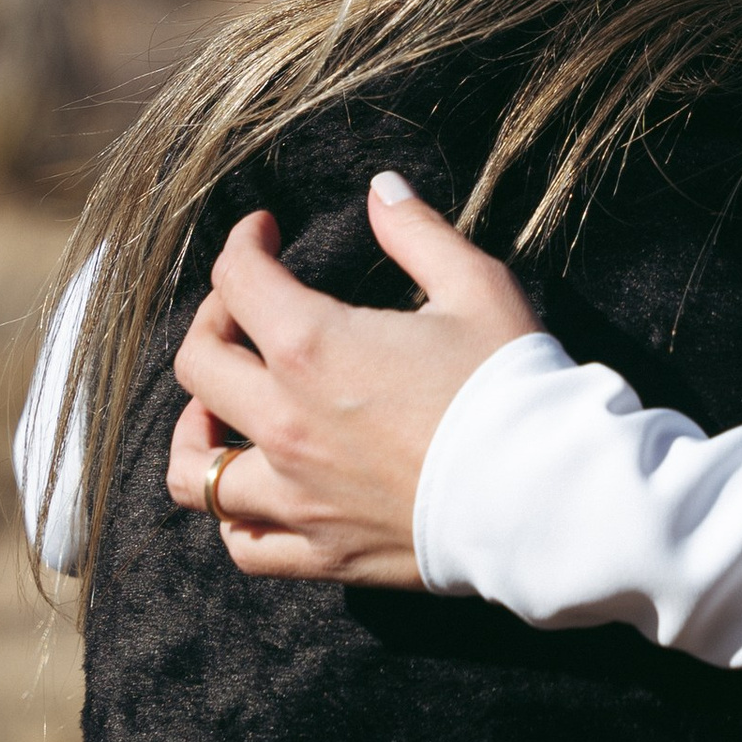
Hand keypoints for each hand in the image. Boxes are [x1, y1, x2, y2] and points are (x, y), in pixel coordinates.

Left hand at [164, 177, 540, 587]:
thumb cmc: (512, 386)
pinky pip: (242, 542)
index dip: (244, 243)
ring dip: (197, 430)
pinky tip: (253, 490)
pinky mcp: (321, 552)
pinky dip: (233, 514)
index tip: (265, 232)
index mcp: (312, 347)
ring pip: (195, 469)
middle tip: (246, 309)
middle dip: (212, 321)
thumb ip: (417, 233)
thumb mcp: (476, 287)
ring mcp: (296, 496)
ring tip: (220, 411)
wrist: (546, 495)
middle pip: (198, 364)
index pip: (237, 279)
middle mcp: (284, 422)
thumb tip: (381, 189)